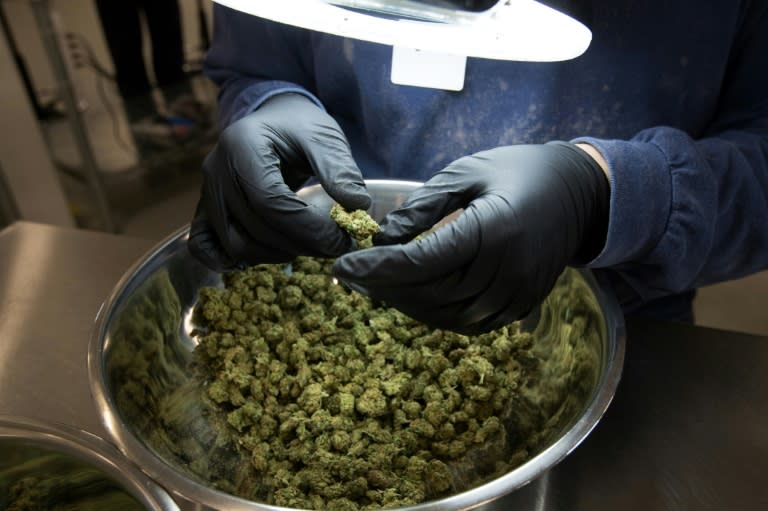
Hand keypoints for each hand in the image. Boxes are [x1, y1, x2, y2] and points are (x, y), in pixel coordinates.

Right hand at [188, 93, 370, 270]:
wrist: (273, 121)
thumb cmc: (299, 126)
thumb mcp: (324, 137)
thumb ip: (340, 170)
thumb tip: (357, 207)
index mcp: (243, 145)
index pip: (270, 202)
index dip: (308, 229)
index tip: (341, 239)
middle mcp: (216, 170)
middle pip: (254, 228)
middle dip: (300, 244)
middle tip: (335, 245)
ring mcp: (207, 192)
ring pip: (235, 244)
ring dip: (276, 254)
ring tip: (309, 245)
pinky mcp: (206, 210)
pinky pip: (206, 246)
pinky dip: (232, 260)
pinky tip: (266, 255)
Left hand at [333, 142, 609, 334]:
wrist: (580, 192)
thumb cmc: (518, 170)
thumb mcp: (466, 172)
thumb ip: (423, 205)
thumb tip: (384, 237)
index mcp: (493, 230)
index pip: (421, 262)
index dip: (377, 267)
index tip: (342, 266)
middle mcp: (507, 270)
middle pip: (430, 293)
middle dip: (383, 287)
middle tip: (351, 276)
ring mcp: (518, 294)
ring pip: (446, 315)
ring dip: (406, 304)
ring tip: (377, 285)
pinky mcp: (522, 306)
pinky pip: (470, 322)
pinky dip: (436, 313)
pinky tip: (414, 295)